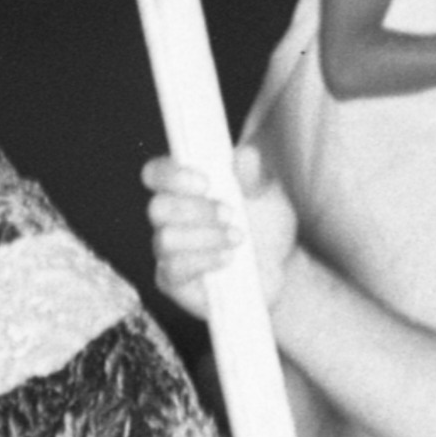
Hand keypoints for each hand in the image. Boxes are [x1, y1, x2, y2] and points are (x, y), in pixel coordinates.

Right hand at [139, 149, 294, 326]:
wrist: (280, 267)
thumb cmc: (265, 223)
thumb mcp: (267, 195)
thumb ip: (253, 176)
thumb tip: (245, 155)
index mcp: (184, 187)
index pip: (156, 173)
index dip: (171, 174)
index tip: (205, 182)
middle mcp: (170, 217)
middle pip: (157, 207)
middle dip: (195, 210)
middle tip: (231, 213)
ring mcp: (168, 251)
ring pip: (166, 239)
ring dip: (205, 237)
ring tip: (238, 238)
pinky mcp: (173, 281)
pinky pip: (174, 269)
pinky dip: (204, 260)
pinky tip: (229, 258)